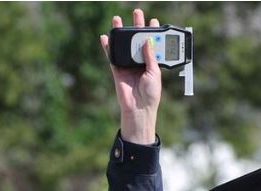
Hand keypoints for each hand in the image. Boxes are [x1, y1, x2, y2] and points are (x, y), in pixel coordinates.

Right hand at [99, 9, 161, 143]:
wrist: (139, 108)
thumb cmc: (151, 94)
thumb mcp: (154, 73)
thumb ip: (150, 56)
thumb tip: (147, 40)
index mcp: (152, 64)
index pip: (152, 44)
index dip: (152, 33)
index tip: (153, 20)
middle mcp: (140, 63)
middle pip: (137, 41)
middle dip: (137, 27)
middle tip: (137, 12)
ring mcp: (128, 66)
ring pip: (124, 46)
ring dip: (121, 33)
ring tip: (118, 19)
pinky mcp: (117, 70)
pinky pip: (111, 56)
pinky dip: (108, 47)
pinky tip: (105, 37)